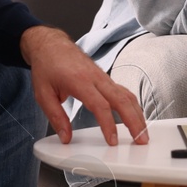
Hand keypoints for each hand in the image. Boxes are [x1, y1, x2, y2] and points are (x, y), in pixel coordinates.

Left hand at [20, 25, 147, 145]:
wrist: (50, 45)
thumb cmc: (47, 66)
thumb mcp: (43, 94)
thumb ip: (56, 117)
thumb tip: (65, 137)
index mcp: (80, 81)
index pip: (101, 105)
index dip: (109, 125)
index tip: (112, 141)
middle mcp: (96, 78)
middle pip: (122, 100)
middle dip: (135, 122)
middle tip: (141, 140)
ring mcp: (103, 77)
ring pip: (127, 95)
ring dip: (138, 115)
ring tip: (143, 133)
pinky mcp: (105, 78)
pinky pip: (124, 92)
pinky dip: (133, 106)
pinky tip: (136, 116)